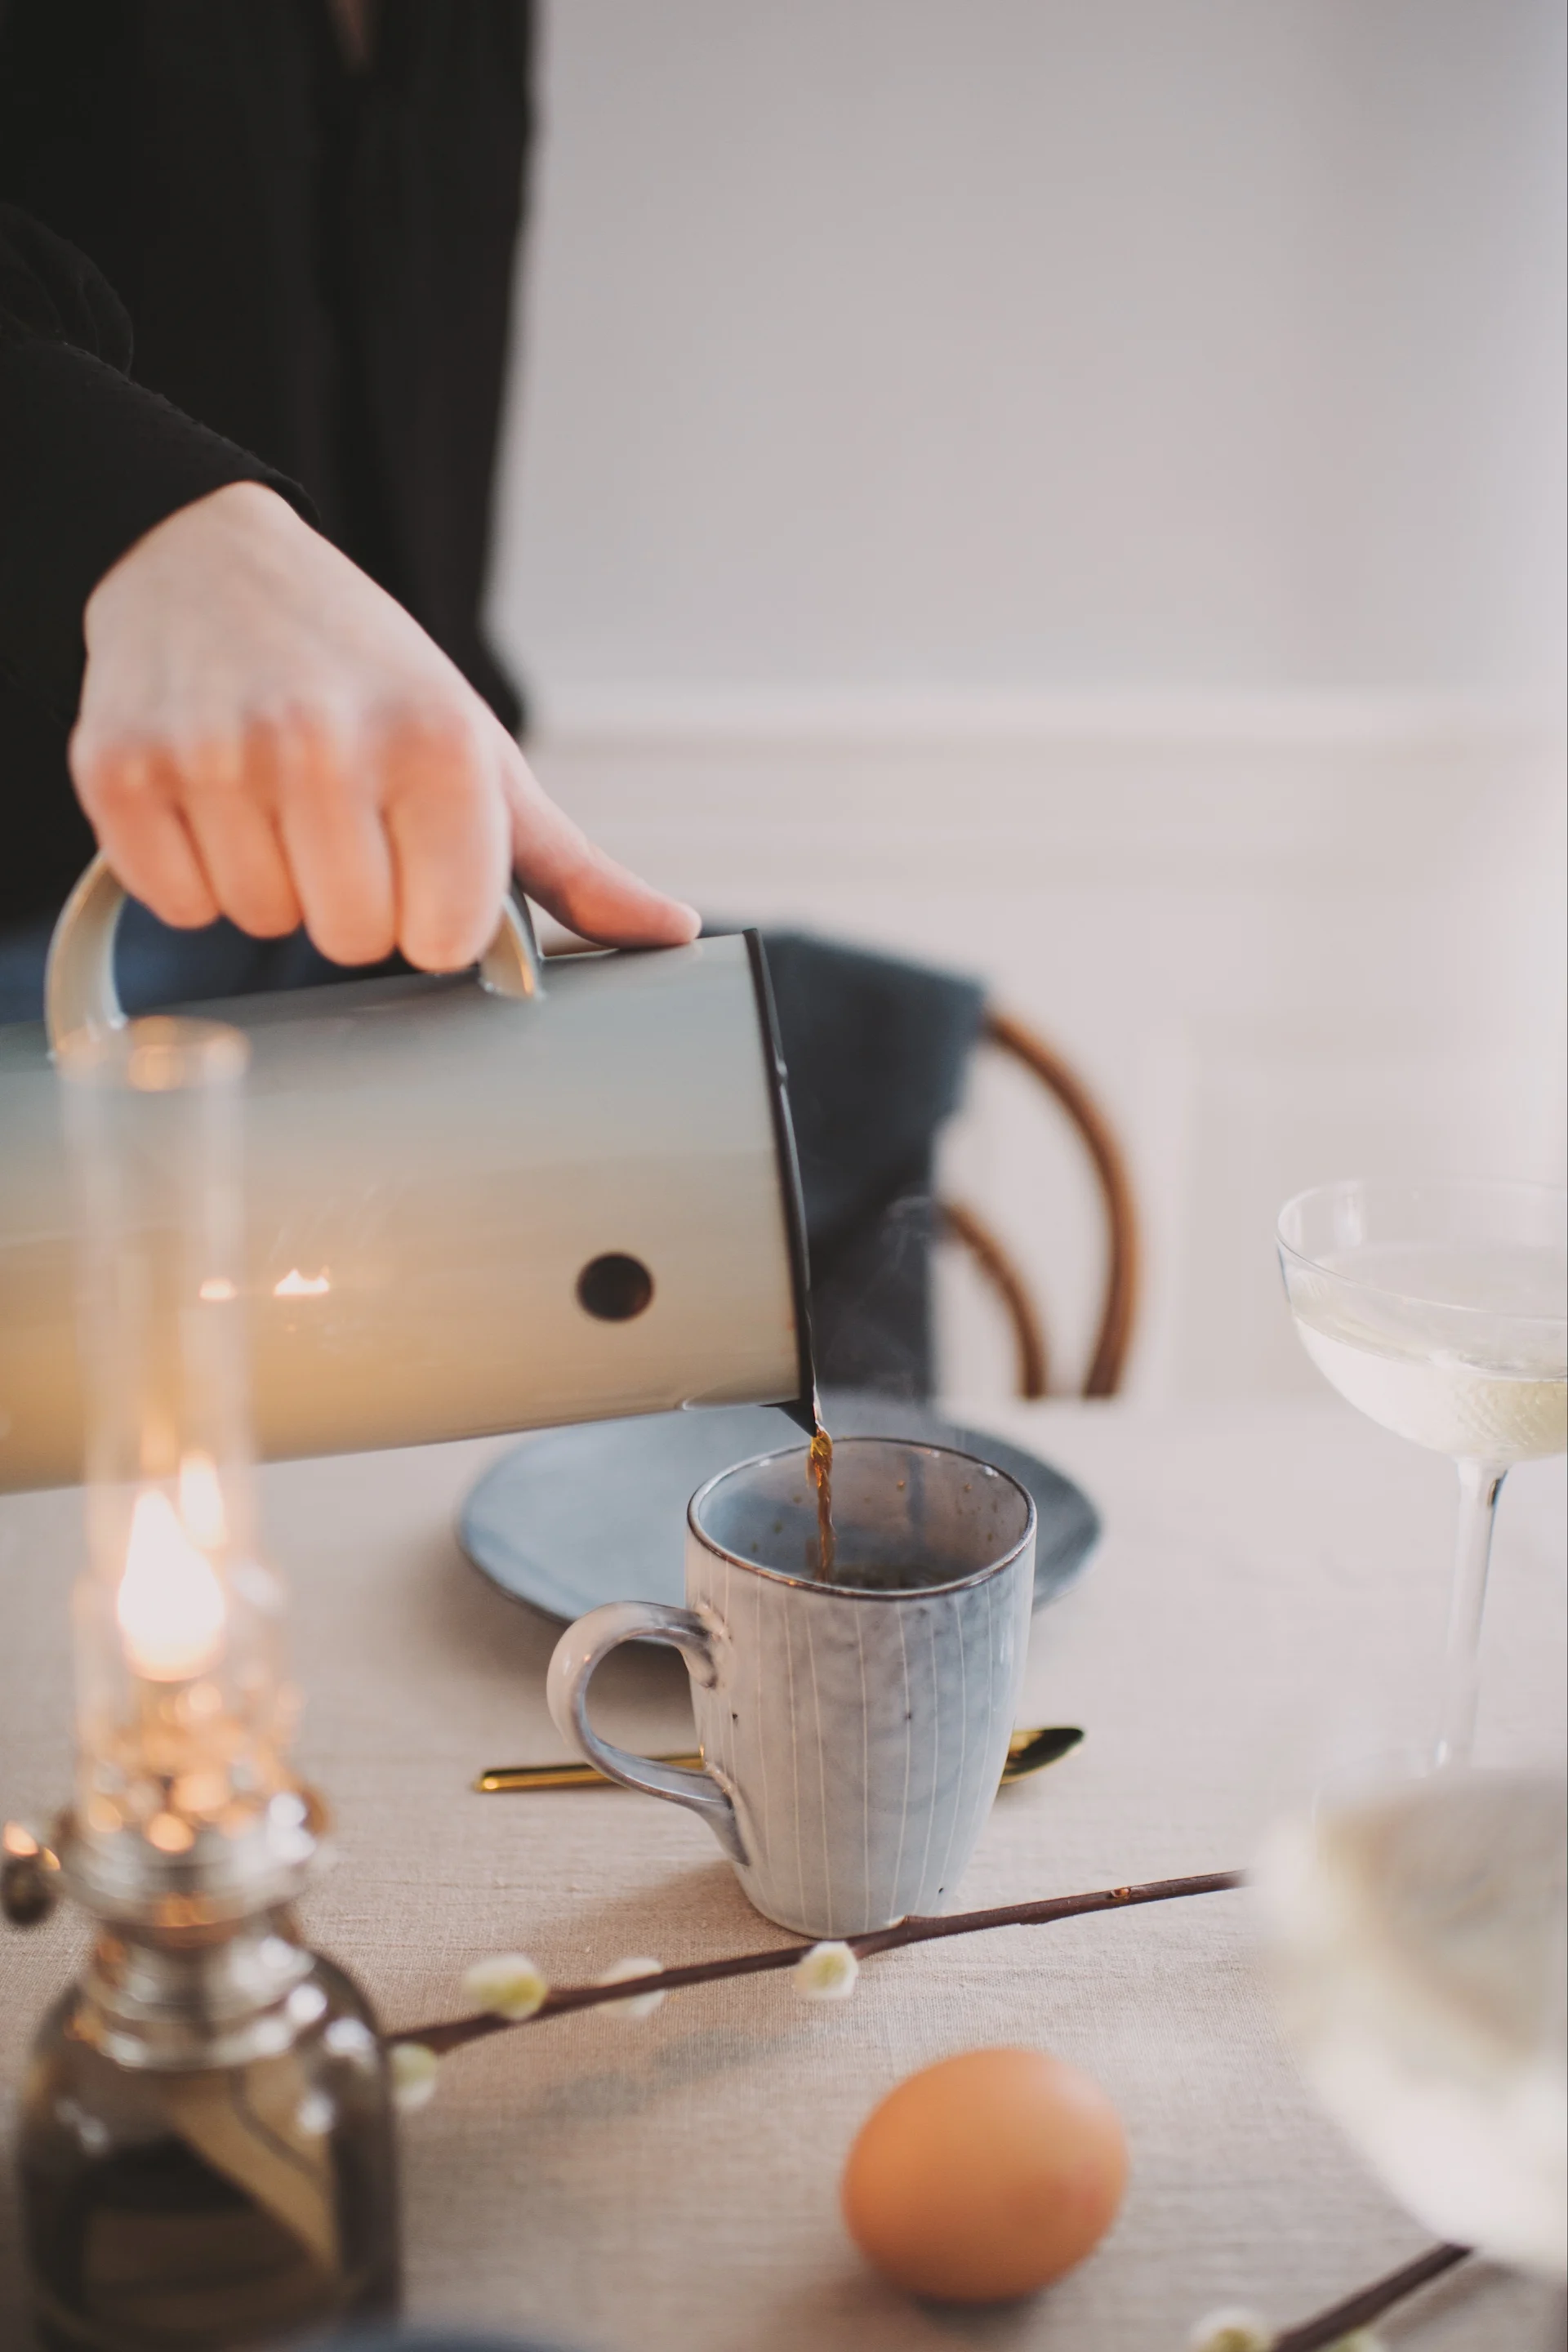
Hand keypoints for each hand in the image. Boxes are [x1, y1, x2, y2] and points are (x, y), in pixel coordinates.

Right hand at [69, 483, 698, 969]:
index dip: (427, 915)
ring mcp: (217, 753)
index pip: (439, 940)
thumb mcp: (480, 753)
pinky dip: (189, 867)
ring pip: (259, 922)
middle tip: (336, 816)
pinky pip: (175, 900)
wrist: (209, 561)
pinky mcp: (122, 767)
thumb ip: (571, 864)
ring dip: (269, 877)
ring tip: (272, 794)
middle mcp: (325, 742)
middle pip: (349, 940)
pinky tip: (209, 795)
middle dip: (347, 897)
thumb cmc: (368, 673)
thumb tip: (672, 932)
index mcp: (436, 744)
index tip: (413, 856)